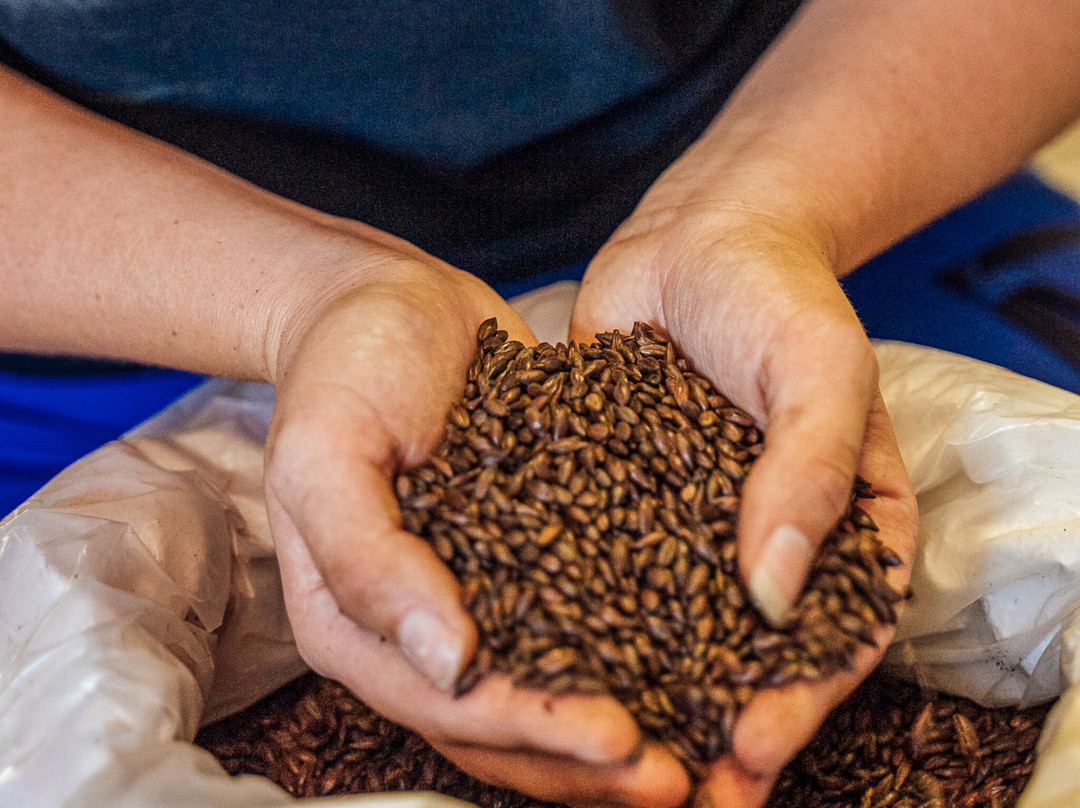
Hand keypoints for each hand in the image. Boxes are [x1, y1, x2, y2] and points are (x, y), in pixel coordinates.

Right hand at [263, 235, 690, 806]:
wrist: (389, 302)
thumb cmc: (346, 365)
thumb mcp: (326, 449)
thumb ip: (367, 558)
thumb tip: (444, 661)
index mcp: (356, 622)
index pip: (446, 704)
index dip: (532, 729)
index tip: (618, 739)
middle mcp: (417, 628)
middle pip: (503, 724)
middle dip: (587, 759)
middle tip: (678, 779)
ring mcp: (476, 596)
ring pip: (547, 691)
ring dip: (619, 728)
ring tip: (701, 748)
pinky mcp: (523, 557)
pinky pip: (577, 621)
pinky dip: (628, 653)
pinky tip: (692, 665)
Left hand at [572, 200, 917, 805]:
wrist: (697, 239)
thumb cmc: (778, 296)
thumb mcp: (821, 371)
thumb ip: (813, 473)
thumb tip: (776, 594)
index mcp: (839, 524)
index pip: (832, 632)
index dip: (801, 698)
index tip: (755, 748)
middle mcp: (763, 539)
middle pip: (750, 653)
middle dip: (718, 724)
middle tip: (682, 790)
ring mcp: (689, 528)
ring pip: (673, 627)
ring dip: (648, 693)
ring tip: (610, 753)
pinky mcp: (622, 503)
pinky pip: (605, 568)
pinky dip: (584, 617)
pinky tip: (548, 661)